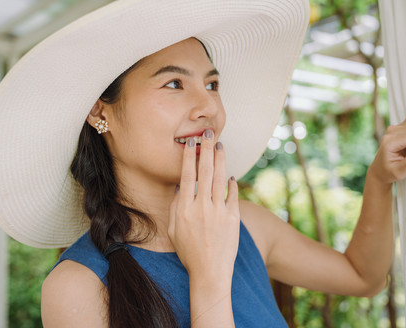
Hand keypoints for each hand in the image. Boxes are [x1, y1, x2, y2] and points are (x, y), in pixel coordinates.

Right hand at [168, 129, 239, 281]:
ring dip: (220, 158)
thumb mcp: (173, 230)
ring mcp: (219, 211)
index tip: (191, 141)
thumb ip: (175, 206)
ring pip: (220, 177)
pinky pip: (233, 194)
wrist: (210, 273)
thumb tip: (179, 185)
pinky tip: (231, 174)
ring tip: (220, 145)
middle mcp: (201, 206)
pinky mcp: (233, 218)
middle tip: (209, 132)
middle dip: (206, 148)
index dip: (189, 155)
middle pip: (205, 170)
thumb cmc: (188, 253)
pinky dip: (232, 183)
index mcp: (184, 208)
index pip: (187, 174)